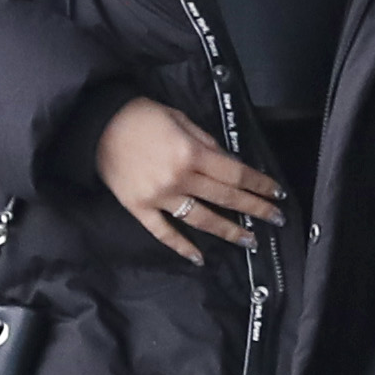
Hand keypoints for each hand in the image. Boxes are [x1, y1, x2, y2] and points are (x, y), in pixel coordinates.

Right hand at [96, 97, 284, 262]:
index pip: (235, 174)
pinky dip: (182, 247)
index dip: (259, 184)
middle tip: (276, 219)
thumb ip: (206, 142)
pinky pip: (164, 233)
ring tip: (250, 241)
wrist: (97, 124)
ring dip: (228, 232)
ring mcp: (159, 197)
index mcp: (191, 153)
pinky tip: (199, 258)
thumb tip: (228, 162)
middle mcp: (179, 178)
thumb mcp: (180, 119)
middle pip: (226, 198)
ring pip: (201, 220)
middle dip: (255, 209)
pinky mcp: (139, 208)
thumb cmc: (141, 116)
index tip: (277, 193)